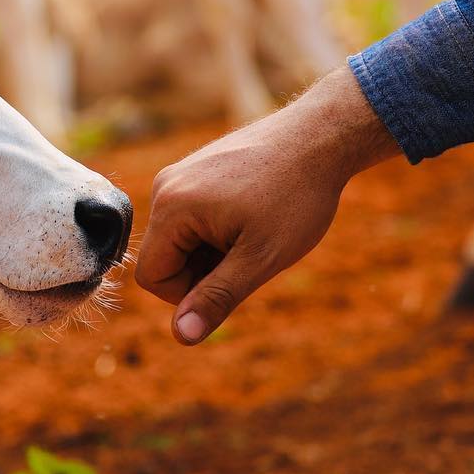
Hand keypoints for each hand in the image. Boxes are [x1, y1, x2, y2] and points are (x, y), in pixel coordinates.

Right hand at [135, 67, 399, 343]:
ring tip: (257, 232)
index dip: (189, 294)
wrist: (321, 137)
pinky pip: (192, 217)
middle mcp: (166, 185)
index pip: (151, 277)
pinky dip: (218, 229)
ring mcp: (181, 173)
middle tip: (253, 254)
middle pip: (164, 257)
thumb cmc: (295, 198)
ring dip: (213, 251)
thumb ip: (216, 298)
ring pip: (181, 239)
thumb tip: (181, 337)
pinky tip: (255, 215)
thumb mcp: (260, 258)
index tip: (235, 278)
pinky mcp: (197, 168)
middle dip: (204, 269)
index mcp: (171, 206)